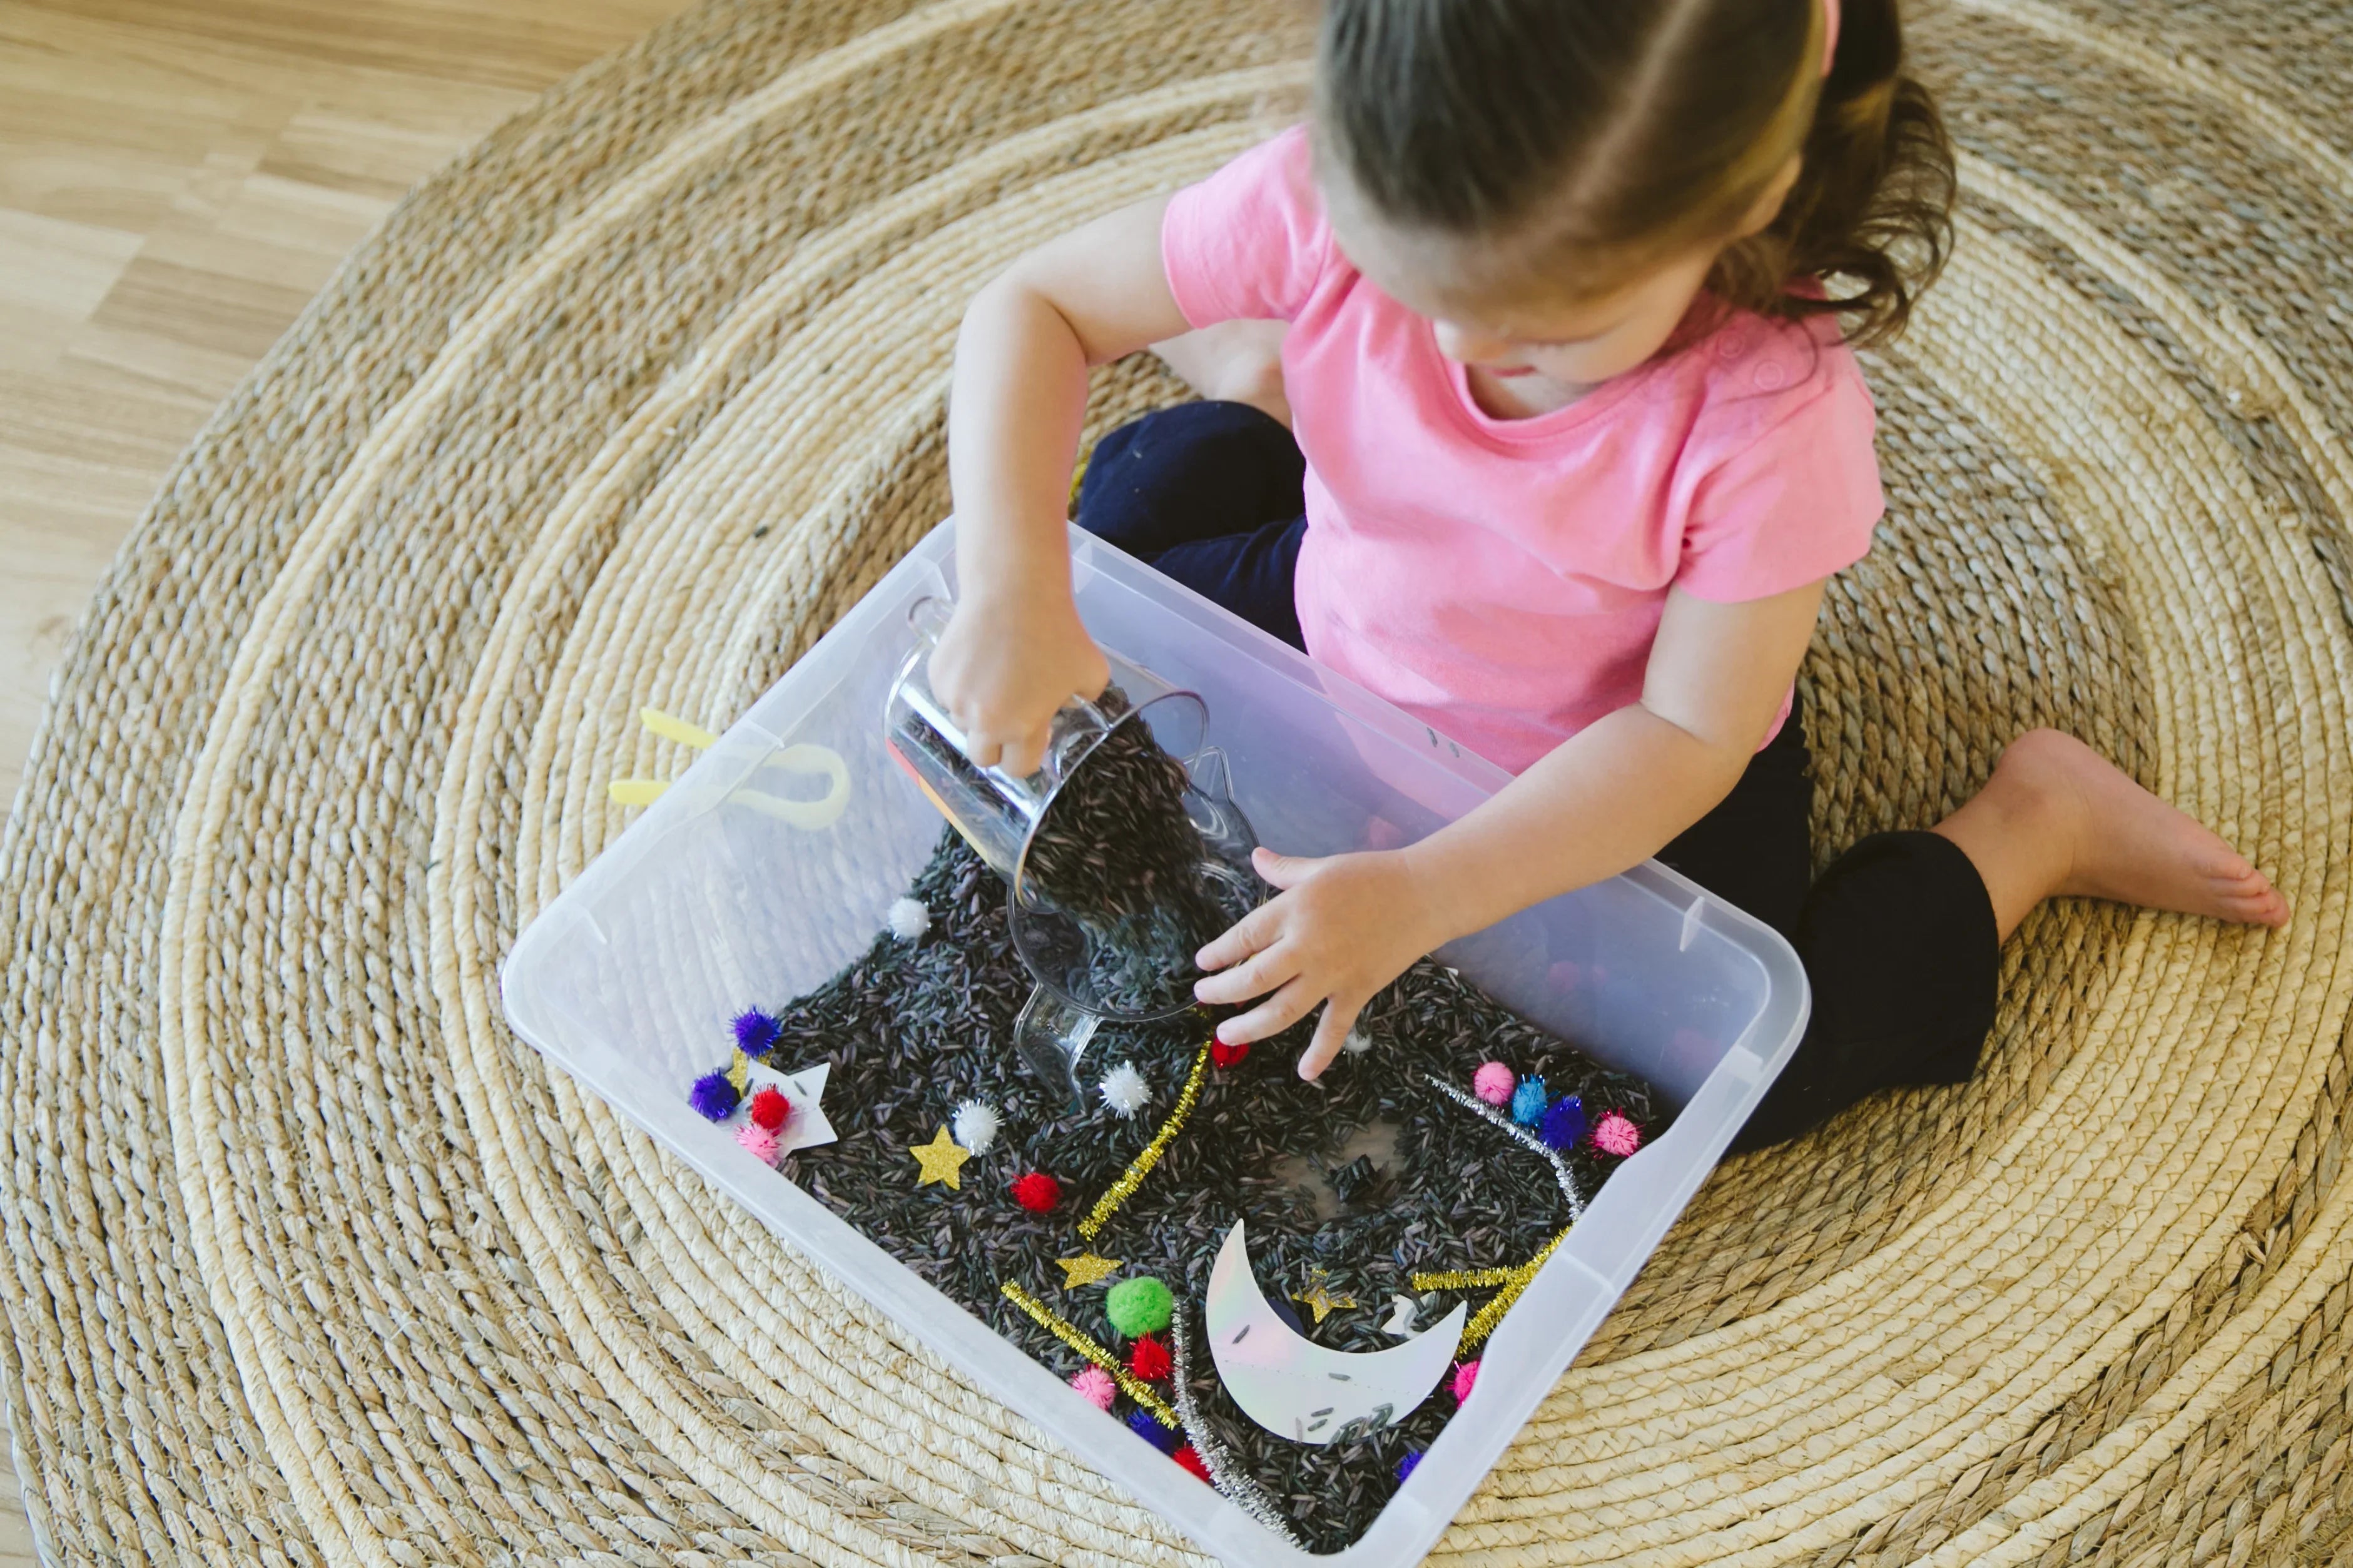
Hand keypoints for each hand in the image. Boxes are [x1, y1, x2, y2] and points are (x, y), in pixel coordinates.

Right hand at [928, 584, 1107, 775]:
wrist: (1014, 591)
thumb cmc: (1057, 632)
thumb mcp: (1091, 672)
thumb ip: (1082, 700)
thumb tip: (1067, 704)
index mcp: (1021, 728)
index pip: (1018, 768)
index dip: (1026, 756)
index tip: (1031, 739)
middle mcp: (983, 721)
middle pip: (983, 757)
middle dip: (997, 744)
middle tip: (1009, 717)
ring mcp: (956, 699)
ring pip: (963, 722)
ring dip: (977, 713)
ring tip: (995, 678)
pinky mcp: (938, 676)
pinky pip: (949, 695)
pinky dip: (961, 687)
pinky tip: (979, 660)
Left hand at [1192, 846, 1450, 1079]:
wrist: (1423, 895)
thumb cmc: (1370, 875)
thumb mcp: (1321, 867)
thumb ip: (1284, 870)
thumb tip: (1255, 857)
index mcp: (1294, 910)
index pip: (1244, 936)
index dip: (1218, 952)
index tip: (1203, 963)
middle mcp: (1306, 946)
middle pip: (1254, 978)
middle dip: (1222, 990)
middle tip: (1203, 997)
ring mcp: (1331, 974)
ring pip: (1282, 1010)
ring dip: (1250, 1026)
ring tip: (1226, 1033)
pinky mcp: (1356, 992)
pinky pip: (1334, 1029)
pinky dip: (1320, 1053)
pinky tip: (1304, 1072)